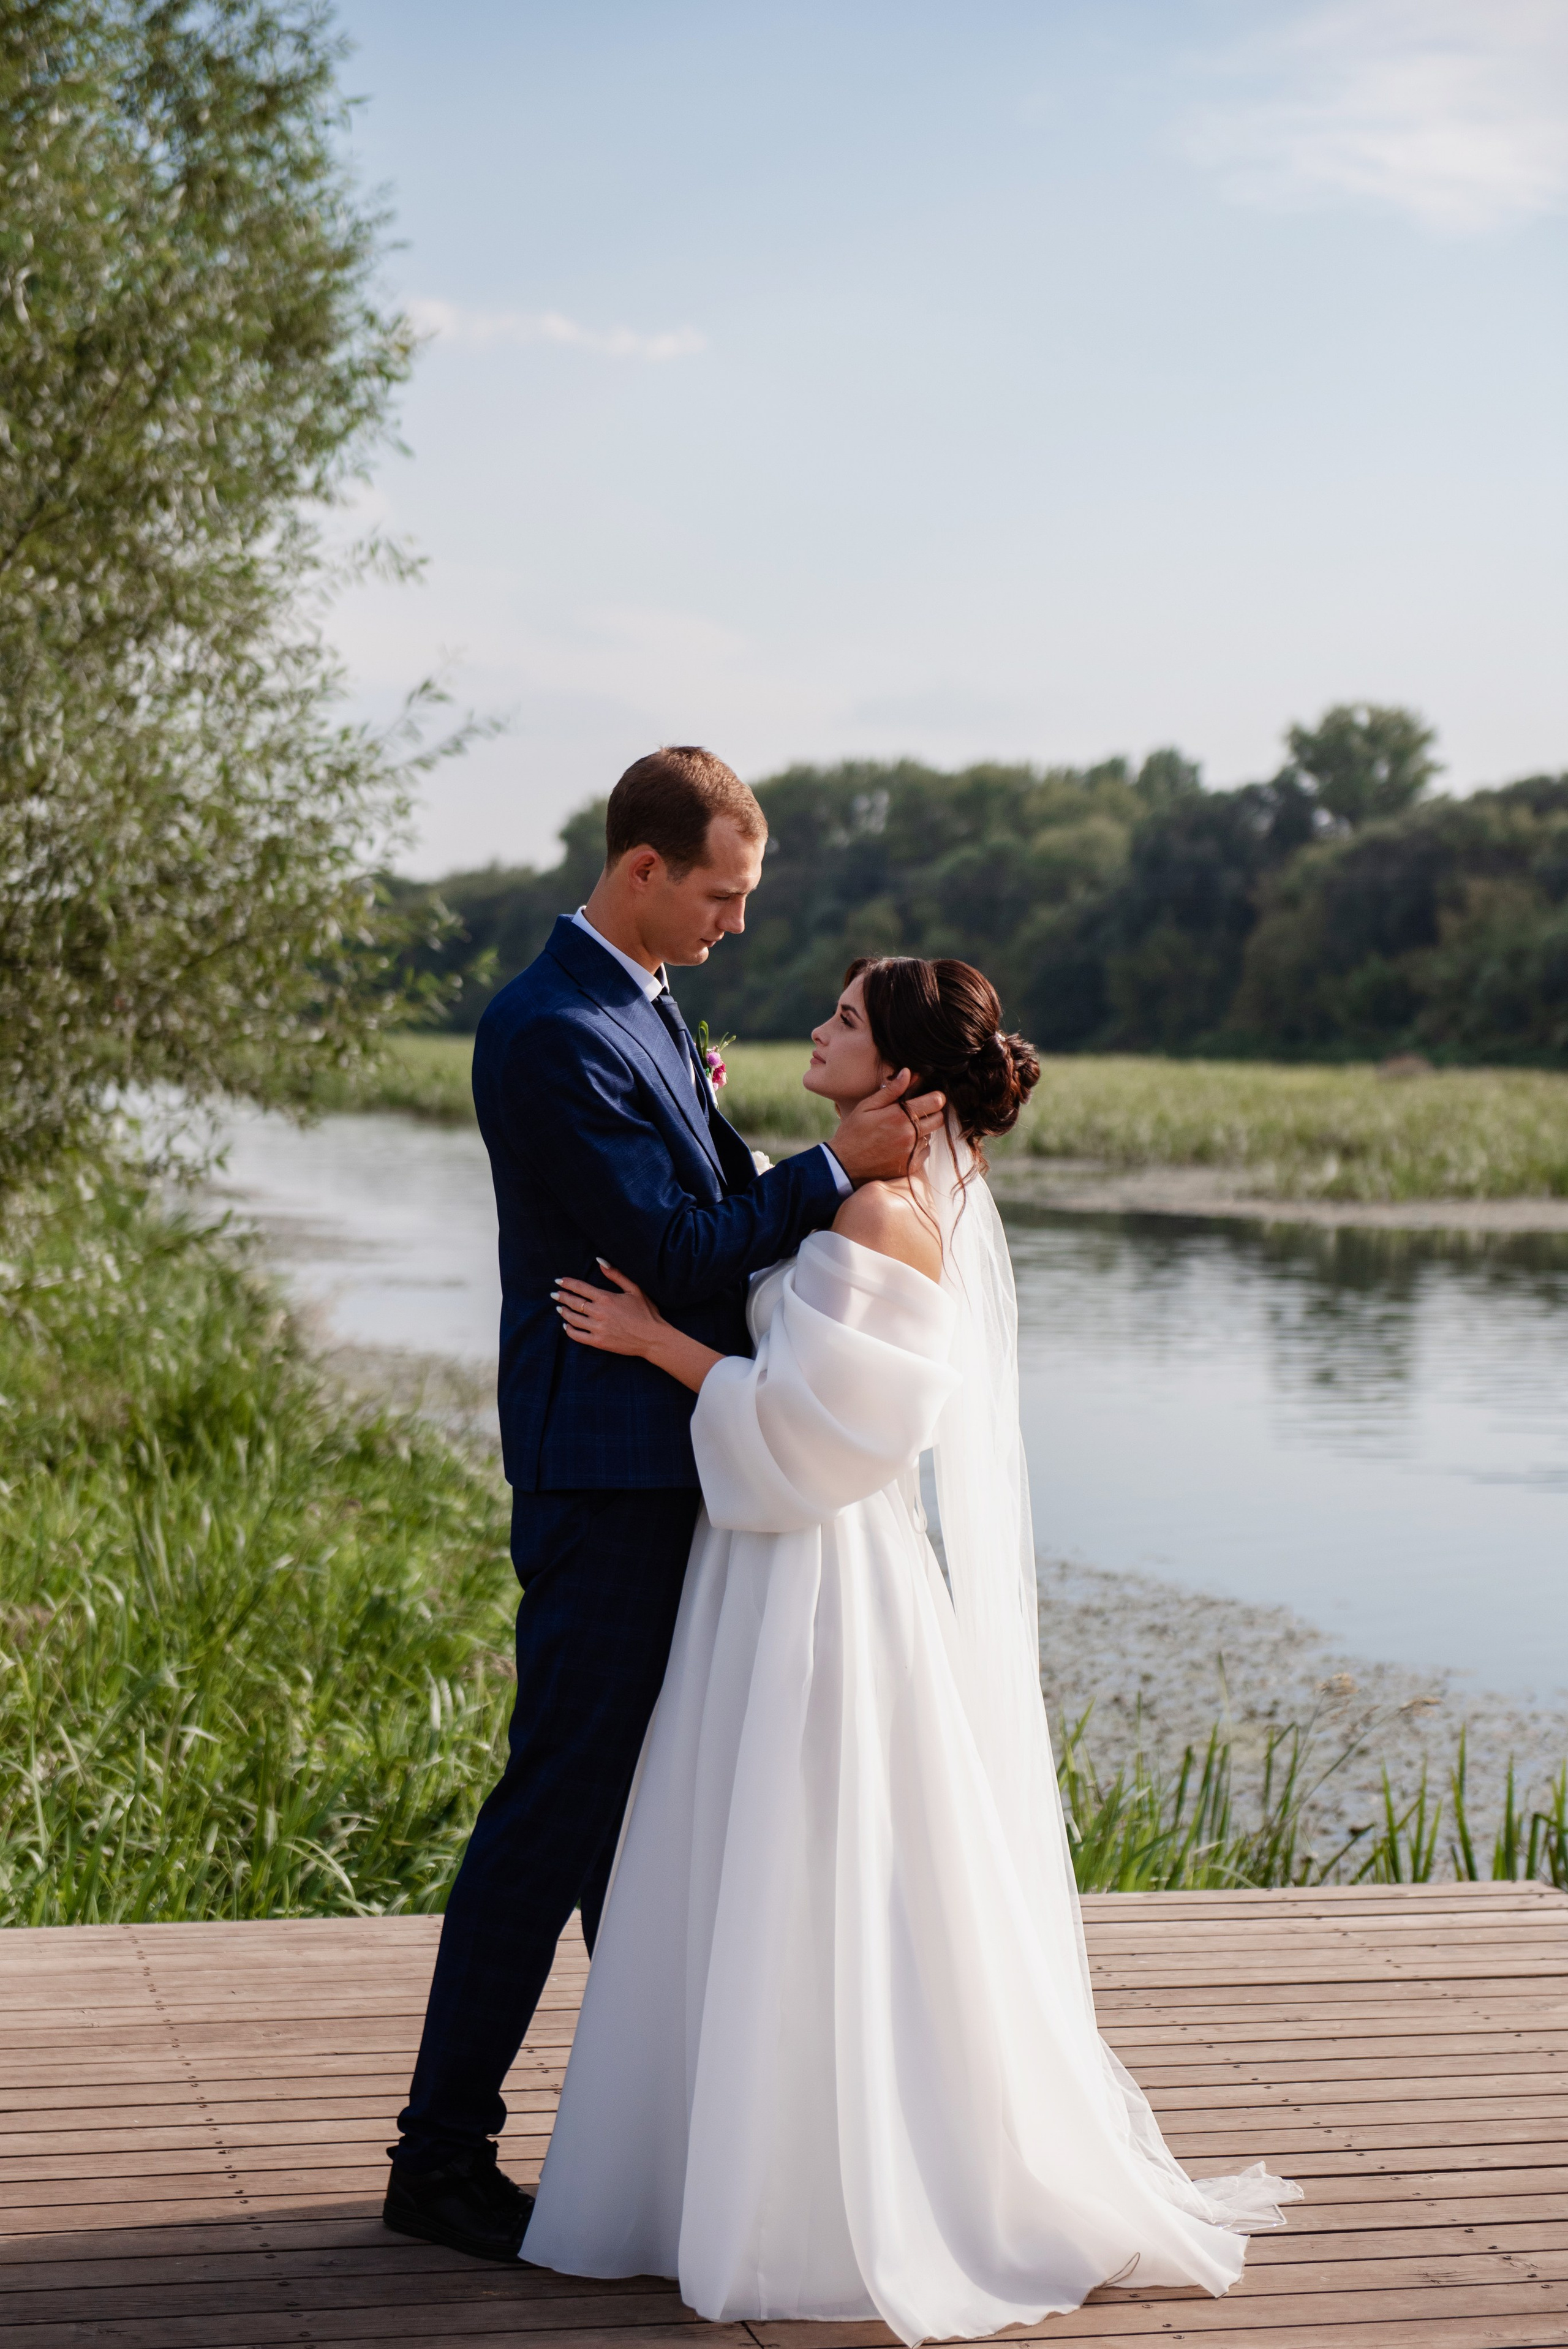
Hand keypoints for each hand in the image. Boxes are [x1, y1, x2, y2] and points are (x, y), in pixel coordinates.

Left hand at [553, 1260, 667, 1356]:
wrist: (652, 1338)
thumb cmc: (646, 1312)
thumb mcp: (634, 1289)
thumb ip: (616, 1275)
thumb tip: (599, 1261)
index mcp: (606, 1298)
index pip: (580, 1288)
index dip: (567, 1283)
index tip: (559, 1281)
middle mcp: (599, 1312)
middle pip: (573, 1302)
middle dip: (562, 1297)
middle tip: (554, 1294)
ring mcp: (597, 1328)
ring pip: (573, 1319)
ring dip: (563, 1312)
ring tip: (559, 1308)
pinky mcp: (598, 1341)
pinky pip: (577, 1336)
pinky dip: (569, 1330)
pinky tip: (566, 1326)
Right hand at [829, 1070, 946, 1183]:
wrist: (844, 1165)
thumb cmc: (853, 1133)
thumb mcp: (867, 1107)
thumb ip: (891, 1091)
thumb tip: (908, 1073)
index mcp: (899, 1116)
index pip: (936, 1101)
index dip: (936, 1097)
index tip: (930, 1097)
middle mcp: (910, 1134)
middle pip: (939, 1119)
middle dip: (933, 1113)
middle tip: (917, 1113)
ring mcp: (911, 1152)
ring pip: (931, 1136)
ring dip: (923, 1131)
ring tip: (903, 1130)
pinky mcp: (911, 1167)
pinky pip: (925, 1152)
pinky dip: (918, 1147)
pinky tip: (901, 1145)